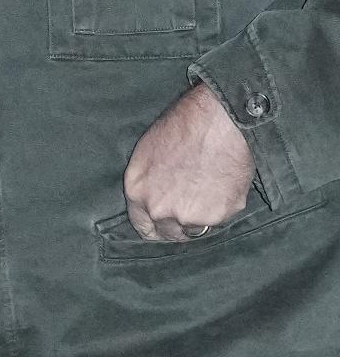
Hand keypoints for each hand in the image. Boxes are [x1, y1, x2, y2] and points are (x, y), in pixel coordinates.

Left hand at [123, 84, 254, 241]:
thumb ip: (147, 184)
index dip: (153, 226)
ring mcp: (189, 216)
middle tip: (187, 206)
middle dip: (177, 225)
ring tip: (204, 190)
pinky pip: (218, 219)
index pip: (142, 227)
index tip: (161, 225)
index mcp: (137, 193)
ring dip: (199, 217)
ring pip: (195, 229)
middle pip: (169, 233)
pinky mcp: (218, 216)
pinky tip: (219, 186)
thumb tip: (152, 200)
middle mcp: (160, 210)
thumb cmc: (178, 130)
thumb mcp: (145, 154)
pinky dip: (220, 208)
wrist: (214, 123)